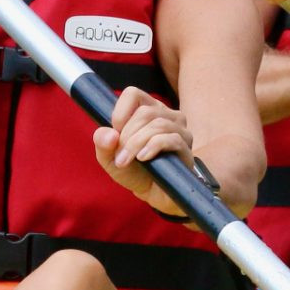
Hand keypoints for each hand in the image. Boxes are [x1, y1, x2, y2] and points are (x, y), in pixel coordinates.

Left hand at [93, 87, 197, 218]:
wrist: (155, 195)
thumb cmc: (135, 172)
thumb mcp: (111, 159)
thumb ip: (103, 144)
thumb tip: (108, 133)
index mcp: (149, 110)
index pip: (133, 94)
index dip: (120, 112)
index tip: (115, 132)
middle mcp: (168, 116)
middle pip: (145, 112)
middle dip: (127, 135)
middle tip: (120, 156)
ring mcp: (180, 131)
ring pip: (158, 124)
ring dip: (136, 143)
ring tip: (127, 161)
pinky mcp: (187, 149)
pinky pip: (171, 139)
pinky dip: (152, 147)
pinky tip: (143, 159)